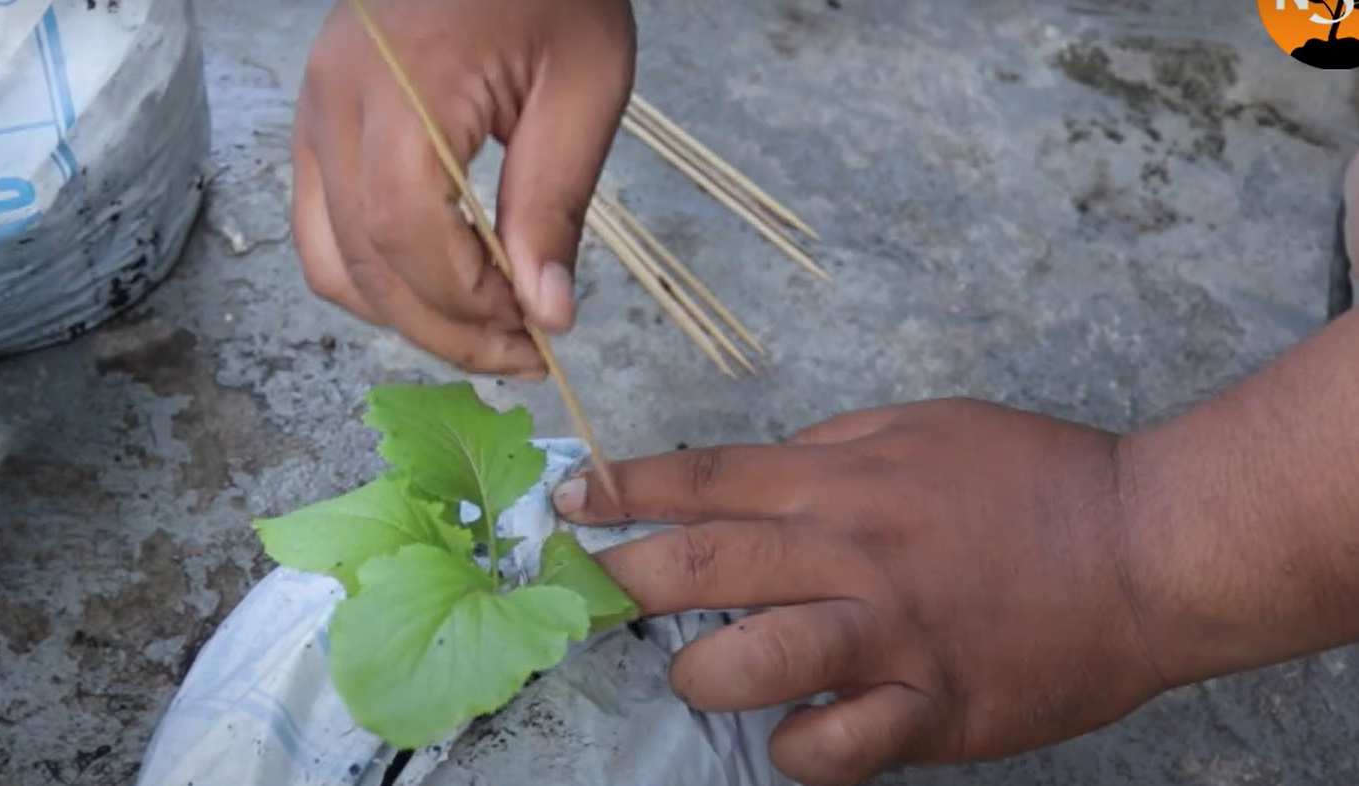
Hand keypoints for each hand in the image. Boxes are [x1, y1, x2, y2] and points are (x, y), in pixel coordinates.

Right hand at [292, 0, 634, 374]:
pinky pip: (322, 229)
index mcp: (406, 84)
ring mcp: (314, 110)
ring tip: (485, 329)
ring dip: (406, 316)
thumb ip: (555, 203)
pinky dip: (375, 278)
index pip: (410, 234)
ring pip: (331, 259)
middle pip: (365, 262)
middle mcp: (337, 101)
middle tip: (523, 355)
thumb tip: (545, 314)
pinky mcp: (317, 120)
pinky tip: (442, 286)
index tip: (537, 333)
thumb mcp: (586, 85)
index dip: (469, 305)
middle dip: (445, 331)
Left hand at [552, 399, 1168, 785]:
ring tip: (694, 674)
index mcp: (846, 480)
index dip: (625, 488)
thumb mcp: (924, 425)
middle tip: (584, 590)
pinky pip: (835, 748)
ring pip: (749, 665)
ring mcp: (890, 637)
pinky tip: (793, 735)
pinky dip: (796, 749)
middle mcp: (853, 554)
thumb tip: (761, 471)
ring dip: (698, 675)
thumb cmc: (1035, 478)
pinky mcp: (933, 710)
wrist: (1146, 548)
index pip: (707, 479)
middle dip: (623, 579)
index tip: (571, 500)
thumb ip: (833, 443)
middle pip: (701, 566)